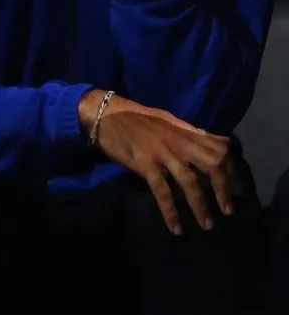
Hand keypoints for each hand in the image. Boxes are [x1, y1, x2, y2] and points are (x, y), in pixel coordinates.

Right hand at [80, 91, 239, 234]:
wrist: (104, 114)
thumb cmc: (135, 117)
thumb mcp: (166, 120)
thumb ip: (187, 133)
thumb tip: (211, 144)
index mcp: (184, 130)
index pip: (219, 148)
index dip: (233, 170)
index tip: (237, 189)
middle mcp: (177, 140)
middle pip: (212, 164)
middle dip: (224, 189)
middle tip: (228, 210)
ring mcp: (160, 152)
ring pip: (189, 181)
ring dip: (201, 206)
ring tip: (207, 225)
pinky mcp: (143, 163)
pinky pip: (161, 191)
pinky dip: (170, 211)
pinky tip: (176, 227)